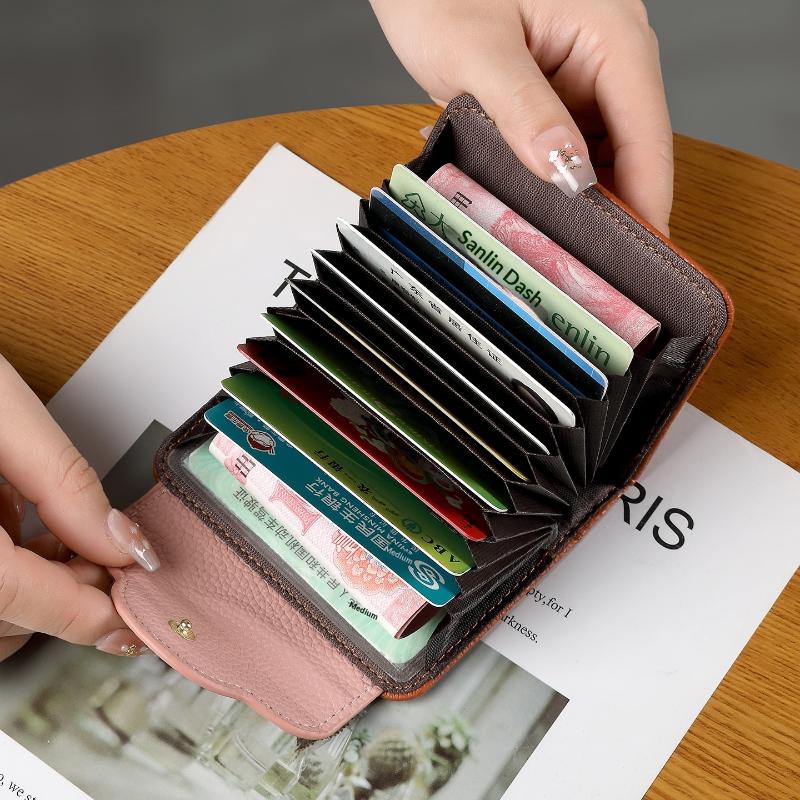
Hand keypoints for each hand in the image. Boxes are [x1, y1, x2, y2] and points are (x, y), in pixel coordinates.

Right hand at [0, 356, 158, 661]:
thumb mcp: (1, 412)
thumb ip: (64, 481)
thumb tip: (120, 540)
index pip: (14, 600)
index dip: (83, 614)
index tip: (130, 619)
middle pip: (2, 616)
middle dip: (68, 593)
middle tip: (111, 557)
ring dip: (38, 586)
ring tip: (66, 539)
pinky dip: (9, 570)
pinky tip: (19, 528)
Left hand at [371, 0, 672, 233]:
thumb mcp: (476, 49)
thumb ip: (522, 110)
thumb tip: (563, 171)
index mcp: (611, 34)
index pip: (647, 134)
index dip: (646, 201)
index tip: (637, 260)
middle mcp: (603, 57)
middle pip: (624, 151)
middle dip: (603, 209)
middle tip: (582, 266)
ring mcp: (575, 75)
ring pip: (587, 155)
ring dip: (561, 196)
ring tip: (537, 238)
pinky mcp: (546, 91)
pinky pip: (553, 144)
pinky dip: (532, 173)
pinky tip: (506, 192)